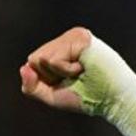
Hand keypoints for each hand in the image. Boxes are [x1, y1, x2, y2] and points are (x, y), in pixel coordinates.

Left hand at [19, 26, 135, 135]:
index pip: (34, 62)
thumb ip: (32, 86)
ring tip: (80, 72)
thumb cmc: (86, 97)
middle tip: (74, 78)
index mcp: (62, 48)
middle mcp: (67, 39)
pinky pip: (53, 59)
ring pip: (40, 58)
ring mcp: (74, 35)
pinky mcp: (79, 38)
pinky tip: (83, 68)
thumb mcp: (51, 95)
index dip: (45, 79)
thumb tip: (23, 67)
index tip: (67, 82)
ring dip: (59, 73)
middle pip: (34, 59)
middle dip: (50, 76)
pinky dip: (65, 70)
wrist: (112, 100)